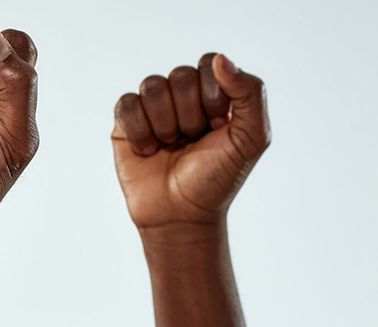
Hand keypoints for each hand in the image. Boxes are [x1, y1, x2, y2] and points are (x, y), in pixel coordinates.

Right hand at [113, 53, 268, 231]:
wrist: (181, 214)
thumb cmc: (217, 178)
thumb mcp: (252, 138)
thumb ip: (250, 93)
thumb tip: (220, 60)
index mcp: (213, 93)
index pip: (209, 63)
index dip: (212, 95)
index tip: (216, 127)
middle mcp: (182, 96)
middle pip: (180, 76)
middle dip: (190, 115)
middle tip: (193, 141)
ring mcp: (152, 108)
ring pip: (152, 86)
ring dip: (165, 124)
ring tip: (170, 146)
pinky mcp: (126, 123)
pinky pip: (127, 104)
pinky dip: (140, 131)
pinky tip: (149, 150)